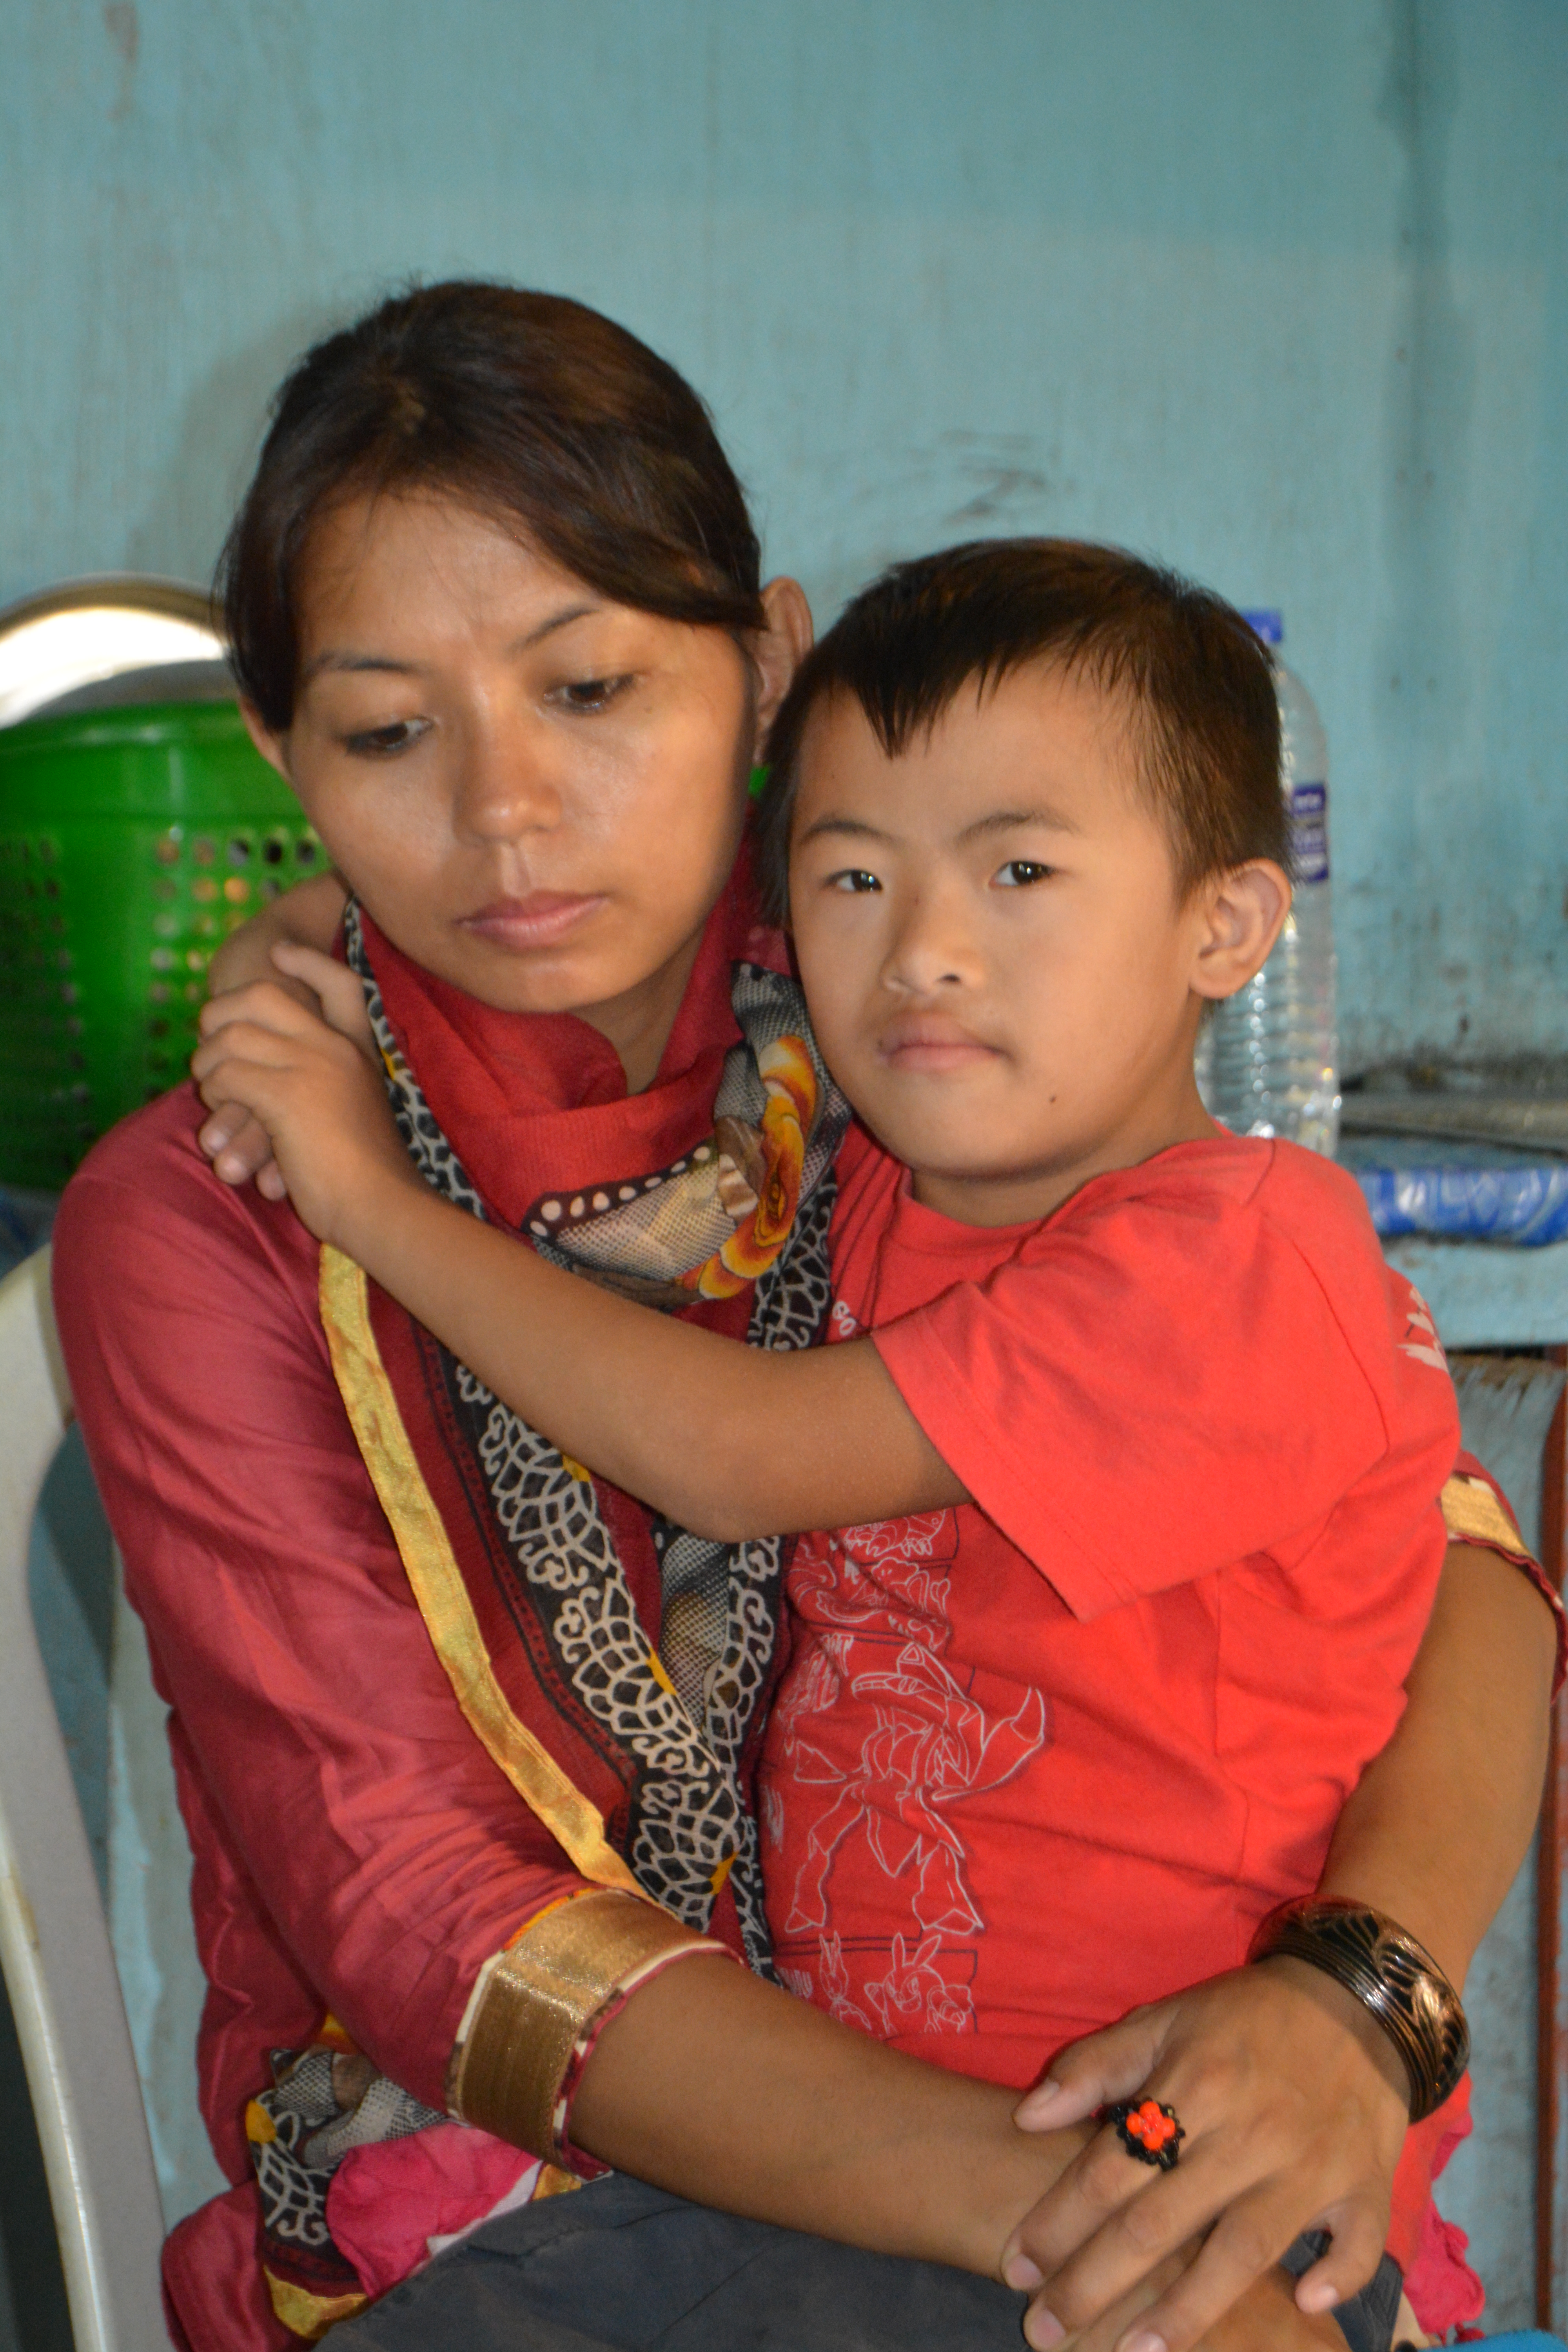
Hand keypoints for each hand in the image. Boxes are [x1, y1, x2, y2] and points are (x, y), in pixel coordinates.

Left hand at [198, 942, 376, 1198]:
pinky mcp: (287, 1095)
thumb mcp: (360, 1114)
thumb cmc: (374, 1175)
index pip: (341, 983)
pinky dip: (215, 1093)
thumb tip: (290, 1088)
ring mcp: (313, 1066)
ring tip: (214, 1094)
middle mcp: (337, 1048)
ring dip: (209, 1065)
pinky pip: (228, 1074)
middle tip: (209, 1046)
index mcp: (362, 1050)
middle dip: (221, 1013)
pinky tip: (223, 1115)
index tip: (280, 954)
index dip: (307, 963)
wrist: (384, 1205)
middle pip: (265, 994)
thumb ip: (335, 1087)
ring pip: (233, 1036)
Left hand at [1003, 1960, 1407, 2351]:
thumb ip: (1093, 2066)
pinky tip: (1303, 2305)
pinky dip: (1335, 2277)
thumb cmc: (1245, 2018)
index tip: (1017, 2267)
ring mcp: (1310, 2165)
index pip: (1109, 2169)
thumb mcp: (1164, 2020)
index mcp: (1193, 2084)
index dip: (1057, 2222)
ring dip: (1188, 2311)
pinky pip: (1354, 2246)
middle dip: (1095, 2283)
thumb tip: (1027, 2117)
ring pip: (1242, 2252)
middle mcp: (1247, 2132)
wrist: (1355, 2000)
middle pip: (1160, 2222)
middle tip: (1044, 2329)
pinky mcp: (1365, 2185)